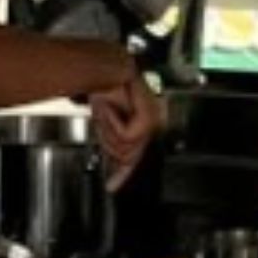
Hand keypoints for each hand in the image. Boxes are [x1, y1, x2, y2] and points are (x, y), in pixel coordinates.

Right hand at [89, 69, 164, 191]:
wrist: (106, 71)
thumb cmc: (106, 93)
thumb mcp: (106, 128)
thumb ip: (110, 150)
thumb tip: (109, 176)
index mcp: (147, 128)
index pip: (133, 159)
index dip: (121, 174)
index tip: (111, 187)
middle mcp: (155, 126)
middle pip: (127, 156)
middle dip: (109, 141)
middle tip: (102, 118)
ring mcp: (154, 123)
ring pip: (124, 148)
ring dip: (107, 129)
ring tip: (106, 108)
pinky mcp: (148, 119)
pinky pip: (125, 136)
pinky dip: (111, 122)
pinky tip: (111, 107)